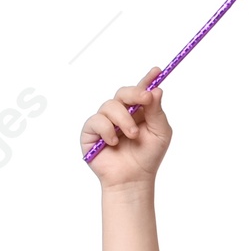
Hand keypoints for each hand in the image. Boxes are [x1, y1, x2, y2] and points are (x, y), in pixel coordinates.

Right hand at [81, 69, 172, 183]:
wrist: (133, 179)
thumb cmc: (147, 157)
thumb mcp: (160, 133)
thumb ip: (157, 112)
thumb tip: (155, 90)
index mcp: (138, 112)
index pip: (140, 91)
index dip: (147, 79)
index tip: (157, 71)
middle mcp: (120, 113)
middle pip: (123, 93)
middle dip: (135, 94)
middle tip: (146, 99)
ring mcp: (104, 121)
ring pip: (110, 105)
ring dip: (124, 119)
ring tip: (133, 135)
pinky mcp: (91, 132)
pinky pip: (96, 120)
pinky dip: (108, 130)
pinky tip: (114, 142)